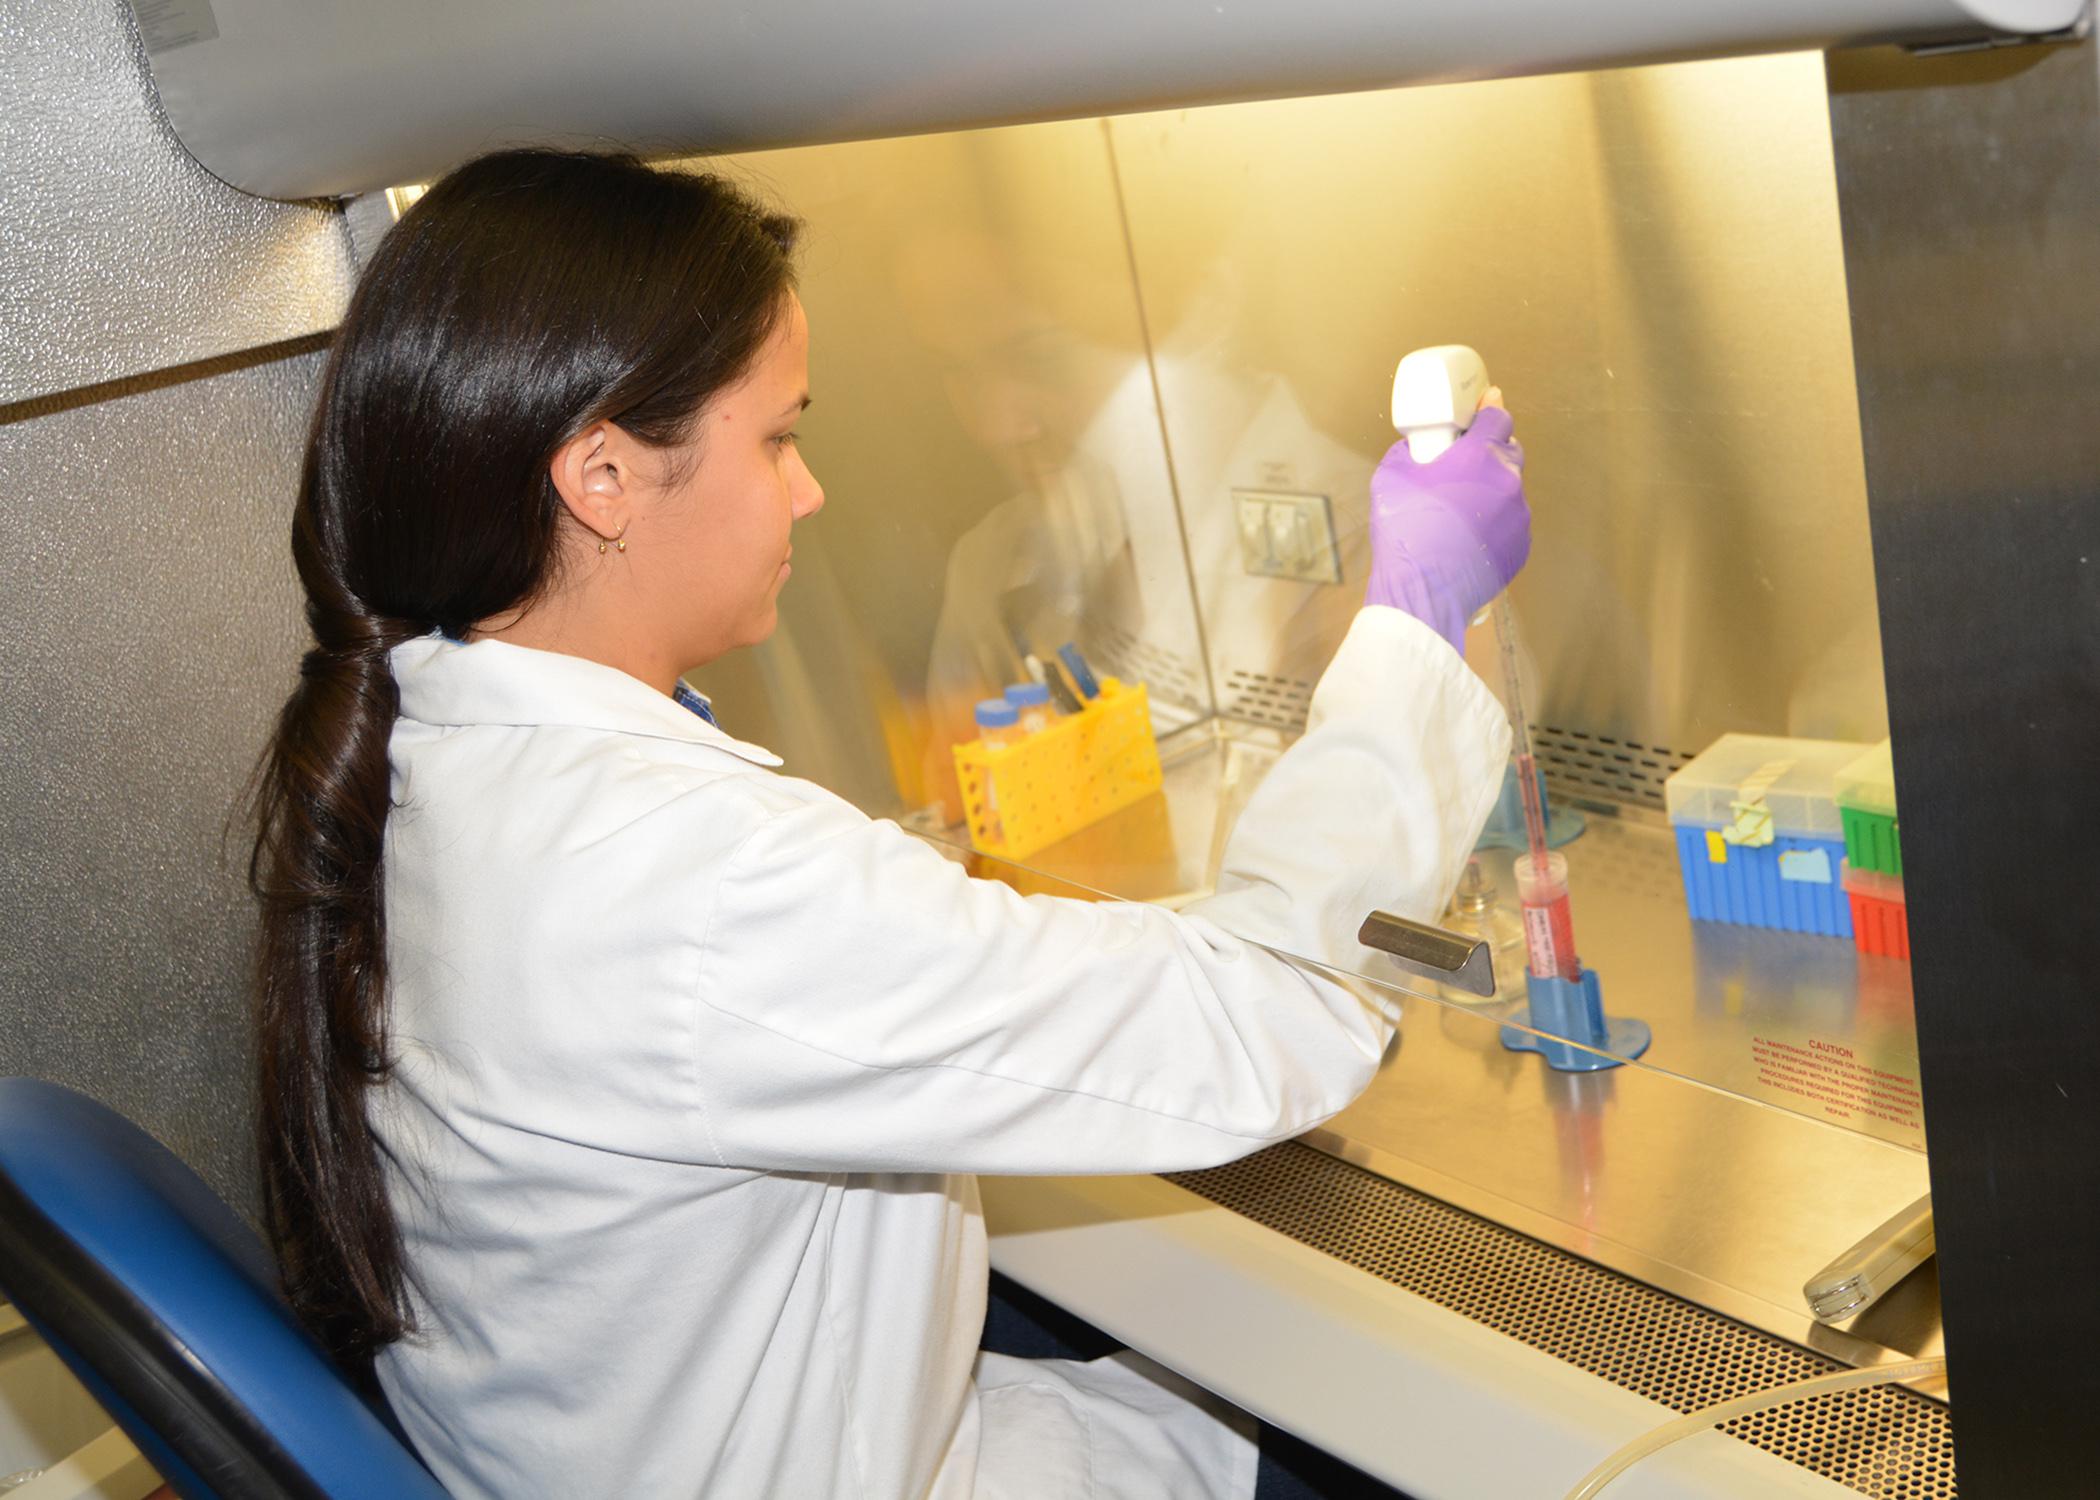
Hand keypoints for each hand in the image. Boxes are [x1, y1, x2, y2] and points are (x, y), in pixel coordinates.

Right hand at [1363, 393, 1530, 650]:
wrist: (1423, 591)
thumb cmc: (1406, 533)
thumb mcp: (1390, 478)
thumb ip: (1408, 453)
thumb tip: (1416, 451)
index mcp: (1479, 456)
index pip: (1499, 417)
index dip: (1490, 409)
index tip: (1486, 405)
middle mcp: (1508, 481)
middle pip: (1510, 451)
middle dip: (1491, 451)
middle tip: (1465, 464)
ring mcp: (1518, 516)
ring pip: (1509, 492)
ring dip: (1490, 493)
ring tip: (1459, 512)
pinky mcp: (1520, 547)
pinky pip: (1509, 525)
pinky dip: (1493, 525)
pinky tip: (1466, 538)